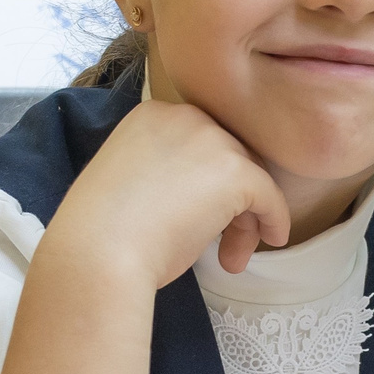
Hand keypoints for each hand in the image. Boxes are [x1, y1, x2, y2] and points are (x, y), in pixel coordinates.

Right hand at [48, 99, 289, 286]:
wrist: (99, 250)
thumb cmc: (103, 231)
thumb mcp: (132, 182)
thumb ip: (165, 174)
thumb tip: (198, 197)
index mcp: (152, 115)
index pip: (198, 143)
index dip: (204, 182)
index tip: (196, 215)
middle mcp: (184, 116)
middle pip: (227, 156)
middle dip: (228, 202)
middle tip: (218, 245)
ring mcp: (212, 140)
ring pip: (248, 176)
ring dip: (244, 218)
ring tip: (230, 258)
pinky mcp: (235, 171)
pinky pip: (269, 195)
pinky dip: (274, 218)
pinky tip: (272, 239)